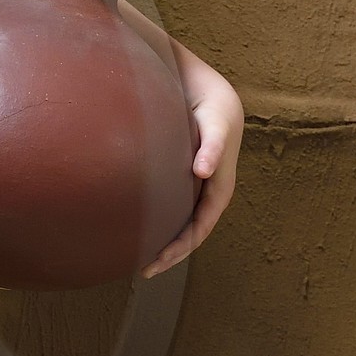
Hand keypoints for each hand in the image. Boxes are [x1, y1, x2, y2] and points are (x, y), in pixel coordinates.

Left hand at [143, 54, 244, 277]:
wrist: (203, 85)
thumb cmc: (212, 103)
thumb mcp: (216, 120)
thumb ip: (213, 145)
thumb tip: (203, 171)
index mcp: (220, 183)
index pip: (202, 224)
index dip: (184, 246)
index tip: (160, 262)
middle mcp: (207, 188)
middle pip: (191, 230)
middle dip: (172, 253)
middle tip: (145, 270)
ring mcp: (193, 183)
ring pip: (180, 220)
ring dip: (164, 241)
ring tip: (139, 257)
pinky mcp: (179, 174)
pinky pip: (169, 203)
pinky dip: (156, 219)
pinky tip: (135, 224)